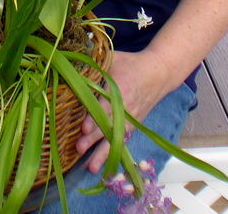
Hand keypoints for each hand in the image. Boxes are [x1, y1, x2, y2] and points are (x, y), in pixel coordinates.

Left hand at [74, 48, 173, 173]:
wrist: (159, 72)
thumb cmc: (132, 63)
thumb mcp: (113, 58)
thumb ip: (93, 62)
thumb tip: (68, 63)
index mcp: (120, 87)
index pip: (106, 104)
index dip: (95, 117)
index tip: (84, 128)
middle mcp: (126, 106)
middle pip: (109, 124)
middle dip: (94, 138)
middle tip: (79, 148)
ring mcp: (130, 118)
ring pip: (115, 138)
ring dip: (103, 153)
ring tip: (91, 167)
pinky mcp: (133, 125)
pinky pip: (122, 141)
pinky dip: (112, 154)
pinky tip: (103, 167)